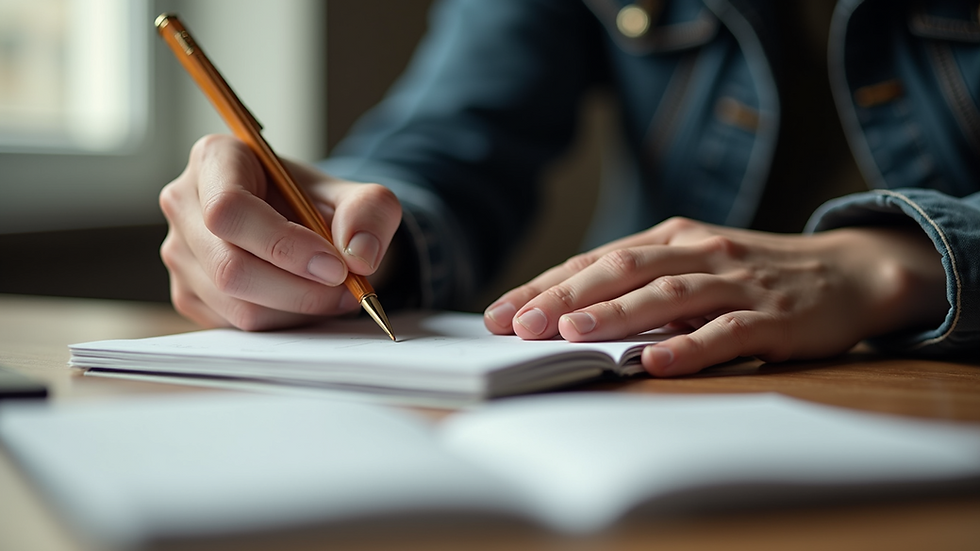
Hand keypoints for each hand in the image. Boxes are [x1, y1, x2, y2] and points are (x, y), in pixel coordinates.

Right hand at [159, 135, 401, 329]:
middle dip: (298, 289)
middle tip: (346, 289)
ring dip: (297, 309)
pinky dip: (282, 322)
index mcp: (215, 158)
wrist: (304, 227)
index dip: (283, 244)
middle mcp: (184, 203)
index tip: (334, 265)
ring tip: (335, 295)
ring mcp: (179, 251)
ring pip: (235, 304)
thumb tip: (359, 256)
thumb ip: (370, 213)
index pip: (229, 208)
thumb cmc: (319, 204)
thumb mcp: (358, 195)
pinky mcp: (187, 292)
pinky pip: (234, 325)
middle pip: (229, 266)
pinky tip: (305, 301)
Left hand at [483, 217, 947, 375]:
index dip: (544, 285)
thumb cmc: (755, 273)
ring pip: (666, 294)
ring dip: (615, 314)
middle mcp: (697, 252)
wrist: (848, 271)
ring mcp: (735, 282)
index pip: (595, 261)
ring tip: (569, 332)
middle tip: (517, 324)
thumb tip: (567, 312)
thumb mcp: (694, 263)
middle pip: (620, 270)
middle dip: (564, 297)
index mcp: (672, 238)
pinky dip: (688, 346)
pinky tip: (654, 361)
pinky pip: (725, 331)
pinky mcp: (771, 316)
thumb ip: (642, 282)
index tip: (499, 312)